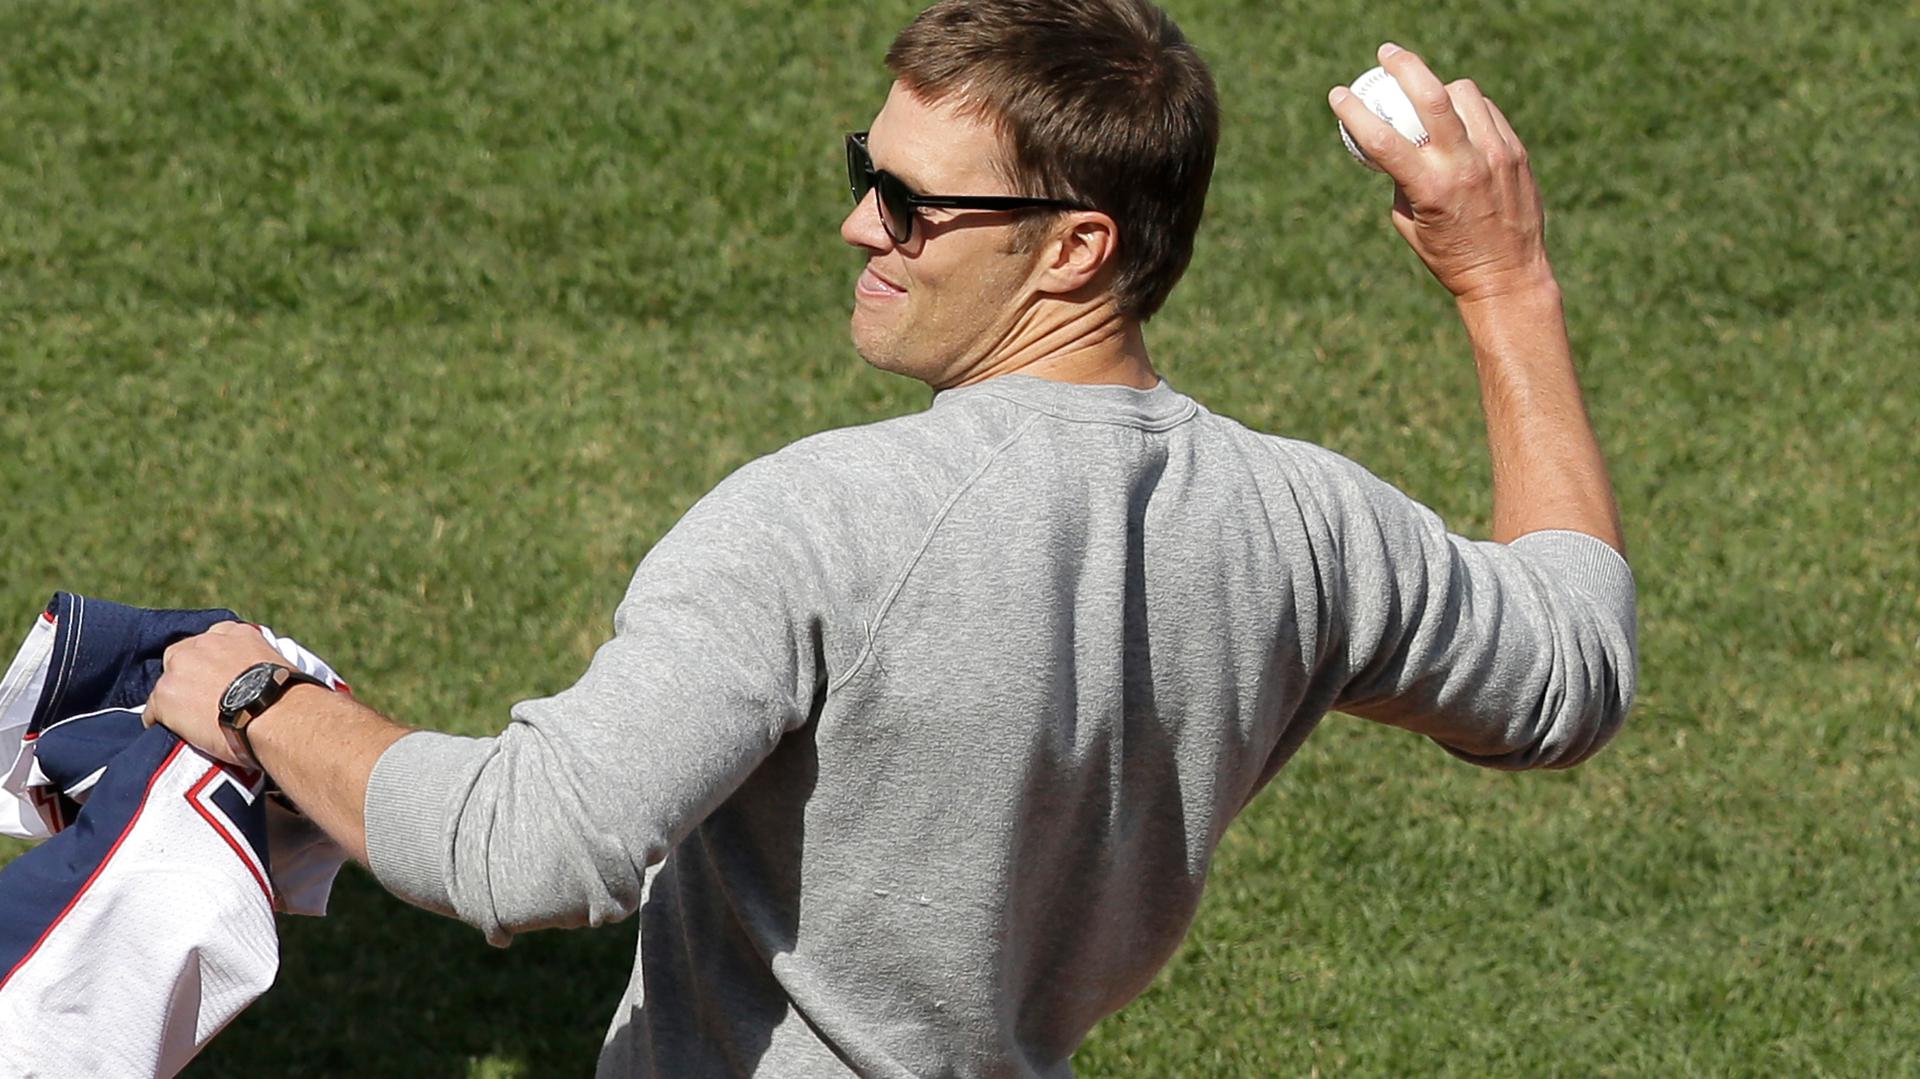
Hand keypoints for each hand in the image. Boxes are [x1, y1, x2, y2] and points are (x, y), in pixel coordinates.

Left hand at [145, 621, 288, 765]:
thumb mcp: (278, 665)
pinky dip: (161, 722)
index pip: (214, 641)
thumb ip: (259, 665)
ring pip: (167, 684)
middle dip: (188, 676)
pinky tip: (177, 734)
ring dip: (177, 700)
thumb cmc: (287, 698)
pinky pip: (153, 712)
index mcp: (235, 633)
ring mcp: (181, 667)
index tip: (219, 679)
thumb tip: (261, 683)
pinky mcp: (166, 694)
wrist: (275, 715)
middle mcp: (204, 642)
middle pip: (182, 656)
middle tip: (202, 700)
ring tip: (190, 722)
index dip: (213, 663)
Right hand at [1329, 43, 1554, 303]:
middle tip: (1385, 54)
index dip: (1354, 111)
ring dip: (1440, 88)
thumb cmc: (1449, 256)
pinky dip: (1467, 108)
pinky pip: (1487, 112)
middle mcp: (1464, 166)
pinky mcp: (1516, 152)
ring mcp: (1495, 155)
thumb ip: (1400, 179)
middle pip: (1431, 96)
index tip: (1338, 94)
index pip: (1382, 138)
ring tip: (1428, 96)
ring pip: (1464, 94)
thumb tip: (1394, 143)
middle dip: (1403, 66)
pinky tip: (1458, 119)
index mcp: (1429, 189)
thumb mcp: (1409, 223)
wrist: (1507, 276)